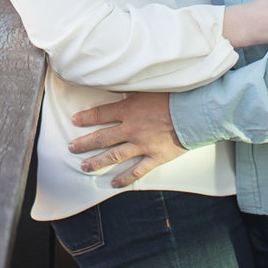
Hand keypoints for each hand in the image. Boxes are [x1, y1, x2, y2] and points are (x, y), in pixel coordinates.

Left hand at [67, 92, 182, 186]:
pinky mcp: (156, 157)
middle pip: (102, 137)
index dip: (85, 118)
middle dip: (84, 143)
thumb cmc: (175, 97)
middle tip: (71, 147)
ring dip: (97, 162)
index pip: (100, 114)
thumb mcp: (148, 88)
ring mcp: (142, 145)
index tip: (74, 121)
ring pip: (114, 155)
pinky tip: (113, 183)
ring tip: (84, 167)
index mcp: (128, 110)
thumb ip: (129, 90)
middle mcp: (131, 129)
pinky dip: (125, 178)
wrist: (196, 112)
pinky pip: (137, 170)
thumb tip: (112, 84)